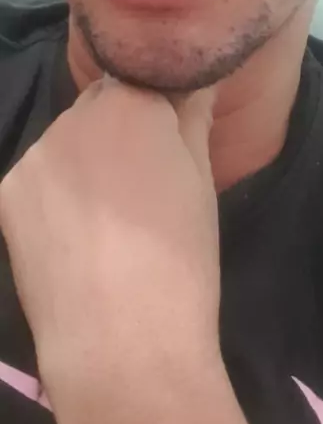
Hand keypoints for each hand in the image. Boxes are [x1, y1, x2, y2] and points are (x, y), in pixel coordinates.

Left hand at [0, 76, 223, 423]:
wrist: (122, 342)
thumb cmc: (181, 257)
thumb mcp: (202, 179)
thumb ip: (193, 118)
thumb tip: (196, 82)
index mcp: (130, 103)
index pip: (147, 81)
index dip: (161, 113)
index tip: (172, 148)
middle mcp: (74, 115)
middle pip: (101, 107)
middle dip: (120, 132)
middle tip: (143, 188)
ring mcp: (34, 155)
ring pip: (67, 143)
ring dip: (85, 161)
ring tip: (108, 220)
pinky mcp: (6, 194)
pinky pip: (39, 179)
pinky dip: (55, 195)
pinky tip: (73, 236)